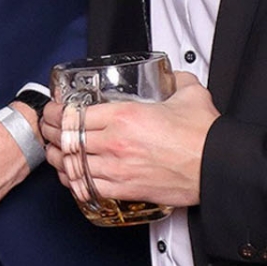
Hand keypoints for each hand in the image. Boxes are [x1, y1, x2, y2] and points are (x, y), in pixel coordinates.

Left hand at [42, 78, 216, 209]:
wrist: (218, 168)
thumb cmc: (204, 136)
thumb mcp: (188, 93)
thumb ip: (174, 79)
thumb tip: (171, 75)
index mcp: (124, 116)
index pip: (72, 114)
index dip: (55, 112)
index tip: (52, 111)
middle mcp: (115, 142)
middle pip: (66, 138)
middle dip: (51, 133)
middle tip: (48, 130)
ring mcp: (117, 168)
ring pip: (71, 164)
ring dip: (58, 158)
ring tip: (54, 152)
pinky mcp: (125, 189)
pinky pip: (86, 188)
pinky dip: (74, 181)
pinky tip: (71, 176)